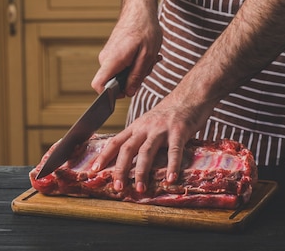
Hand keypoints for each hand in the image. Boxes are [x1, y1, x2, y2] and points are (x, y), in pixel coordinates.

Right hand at [91, 3, 161, 96]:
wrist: (139, 9)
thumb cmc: (145, 29)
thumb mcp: (147, 56)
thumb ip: (137, 76)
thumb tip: (129, 92)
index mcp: (112, 60)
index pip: (98, 85)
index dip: (110, 95)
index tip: (126, 93)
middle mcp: (106, 58)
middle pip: (113, 82)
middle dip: (131, 81)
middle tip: (147, 68)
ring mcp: (108, 54)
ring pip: (119, 73)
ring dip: (136, 70)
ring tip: (148, 58)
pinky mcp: (113, 51)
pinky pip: (121, 65)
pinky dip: (134, 63)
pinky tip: (144, 54)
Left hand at [91, 86, 210, 192]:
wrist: (191, 95)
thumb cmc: (170, 112)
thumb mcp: (149, 122)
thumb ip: (140, 137)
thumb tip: (130, 158)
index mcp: (136, 126)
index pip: (115, 142)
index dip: (104, 156)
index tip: (94, 170)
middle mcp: (145, 127)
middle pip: (127, 149)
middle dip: (120, 169)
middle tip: (117, 187)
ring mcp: (161, 129)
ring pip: (147, 151)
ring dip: (141, 172)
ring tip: (140, 189)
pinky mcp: (179, 131)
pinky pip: (174, 151)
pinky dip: (171, 166)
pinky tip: (170, 179)